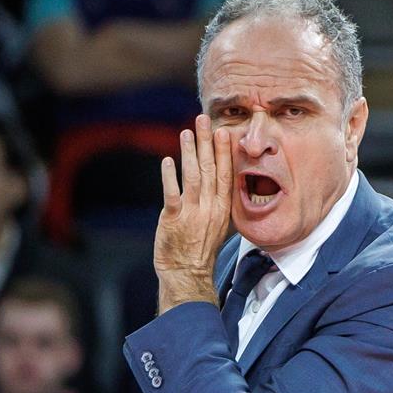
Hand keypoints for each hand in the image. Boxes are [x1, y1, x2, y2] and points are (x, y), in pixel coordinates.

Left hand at [155, 114, 232, 312]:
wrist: (188, 273)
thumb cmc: (201, 249)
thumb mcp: (217, 225)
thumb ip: (216, 201)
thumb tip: (216, 180)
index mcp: (222, 208)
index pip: (225, 174)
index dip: (223, 152)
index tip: (222, 132)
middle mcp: (210, 208)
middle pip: (209, 169)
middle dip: (206, 142)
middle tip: (203, 119)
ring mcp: (192, 213)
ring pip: (192, 176)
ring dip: (189, 152)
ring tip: (186, 132)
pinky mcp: (174, 219)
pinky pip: (172, 193)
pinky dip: (169, 176)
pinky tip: (167, 160)